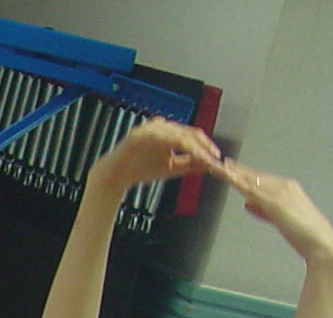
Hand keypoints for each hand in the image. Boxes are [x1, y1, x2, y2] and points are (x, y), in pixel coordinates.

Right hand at [91, 118, 219, 194]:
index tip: (216, 158)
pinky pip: (166, 138)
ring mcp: (151, 128)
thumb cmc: (139, 170)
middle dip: (204, 146)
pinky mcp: (142, 133)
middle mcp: (161, 126)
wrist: (116, 176)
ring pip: (180, 135)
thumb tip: (207, 164)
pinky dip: (181, 147)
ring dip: (195, 147)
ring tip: (205, 159)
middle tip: (214, 158)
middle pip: (189, 133)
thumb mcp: (170, 168)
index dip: (206, 146)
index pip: (191, 135)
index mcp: (167, 132)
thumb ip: (188, 164)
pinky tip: (190, 155)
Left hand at [222, 165, 332, 265]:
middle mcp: (285, 185)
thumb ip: (263, 211)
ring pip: (251, 180)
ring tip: (217, 168)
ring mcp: (280, 192)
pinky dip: (238, 182)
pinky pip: (252, 190)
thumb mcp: (280, 220)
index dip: (244, 173)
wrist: (320, 242)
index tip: (230, 168)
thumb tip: (248, 203)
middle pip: (254, 176)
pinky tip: (228, 177)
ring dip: (233, 174)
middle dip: (236, 170)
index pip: (261, 178)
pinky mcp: (276, 202)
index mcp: (288, 188)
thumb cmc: (303, 234)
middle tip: (218, 165)